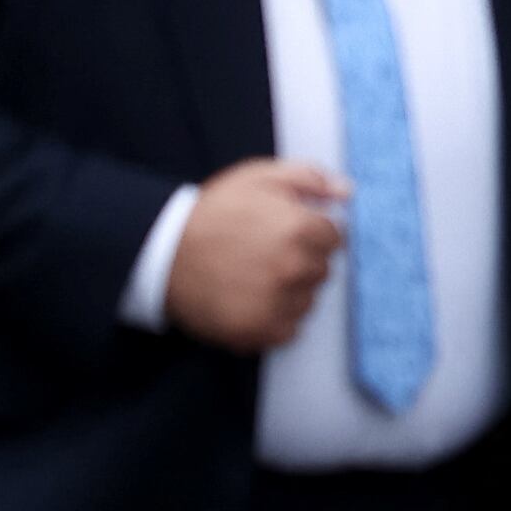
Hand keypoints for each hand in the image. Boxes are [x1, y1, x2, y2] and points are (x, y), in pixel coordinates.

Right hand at [164, 159, 347, 350]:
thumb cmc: (213, 212)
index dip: (312, 233)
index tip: (288, 233)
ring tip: (256, 278)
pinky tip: (252, 301)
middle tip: (266, 254)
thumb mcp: (258, 177)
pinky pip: (288, 331)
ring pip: (307, 301)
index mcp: (300, 230)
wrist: (162, 253)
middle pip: (322, 270)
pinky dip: (276, 319)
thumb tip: (348, 193)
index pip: (335, 239)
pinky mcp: (257, 332)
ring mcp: (276, 304)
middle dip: (302, 261)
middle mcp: (294, 270)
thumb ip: (310, 178)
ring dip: (291, 292)